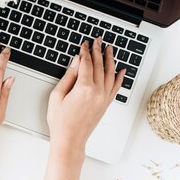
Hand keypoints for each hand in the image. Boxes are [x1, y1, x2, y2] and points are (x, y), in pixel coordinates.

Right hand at [47, 37, 123, 151]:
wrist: (70, 139)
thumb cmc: (61, 121)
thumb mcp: (57, 95)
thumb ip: (68, 76)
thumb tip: (76, 62)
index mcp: (84, 88)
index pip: (86, 63)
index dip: (85, 52)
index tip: (84, 44)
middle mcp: (97, 92)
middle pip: (99, 65)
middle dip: (98, 51)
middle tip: (97, 40)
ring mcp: (104, 98)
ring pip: (110, 73)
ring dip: (110, 59)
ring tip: (109, 49)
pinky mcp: (106, 104)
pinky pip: (116, 87)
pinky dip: (119, 77)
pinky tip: (121, 70)